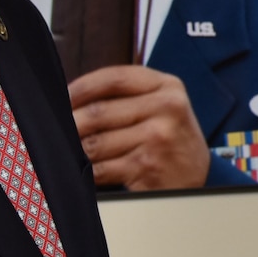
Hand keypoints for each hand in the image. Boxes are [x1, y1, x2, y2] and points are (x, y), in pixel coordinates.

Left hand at [67, 66, 209, 190]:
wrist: (201, 178)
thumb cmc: (172, 139)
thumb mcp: (162, 106)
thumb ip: (128, 96)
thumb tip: (72, 98)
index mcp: (167, 86)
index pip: (114, 78)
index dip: (81, 87)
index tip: (63, 96)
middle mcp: (166, 108)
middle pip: (98, 112)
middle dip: (71, 123)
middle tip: (56, 129)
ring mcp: (157, 138)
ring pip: (95, 143)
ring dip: (76, 149)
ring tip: (69, 150)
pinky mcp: (147, 167)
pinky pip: (101, 168)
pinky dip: (86, 171)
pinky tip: (84, 169)